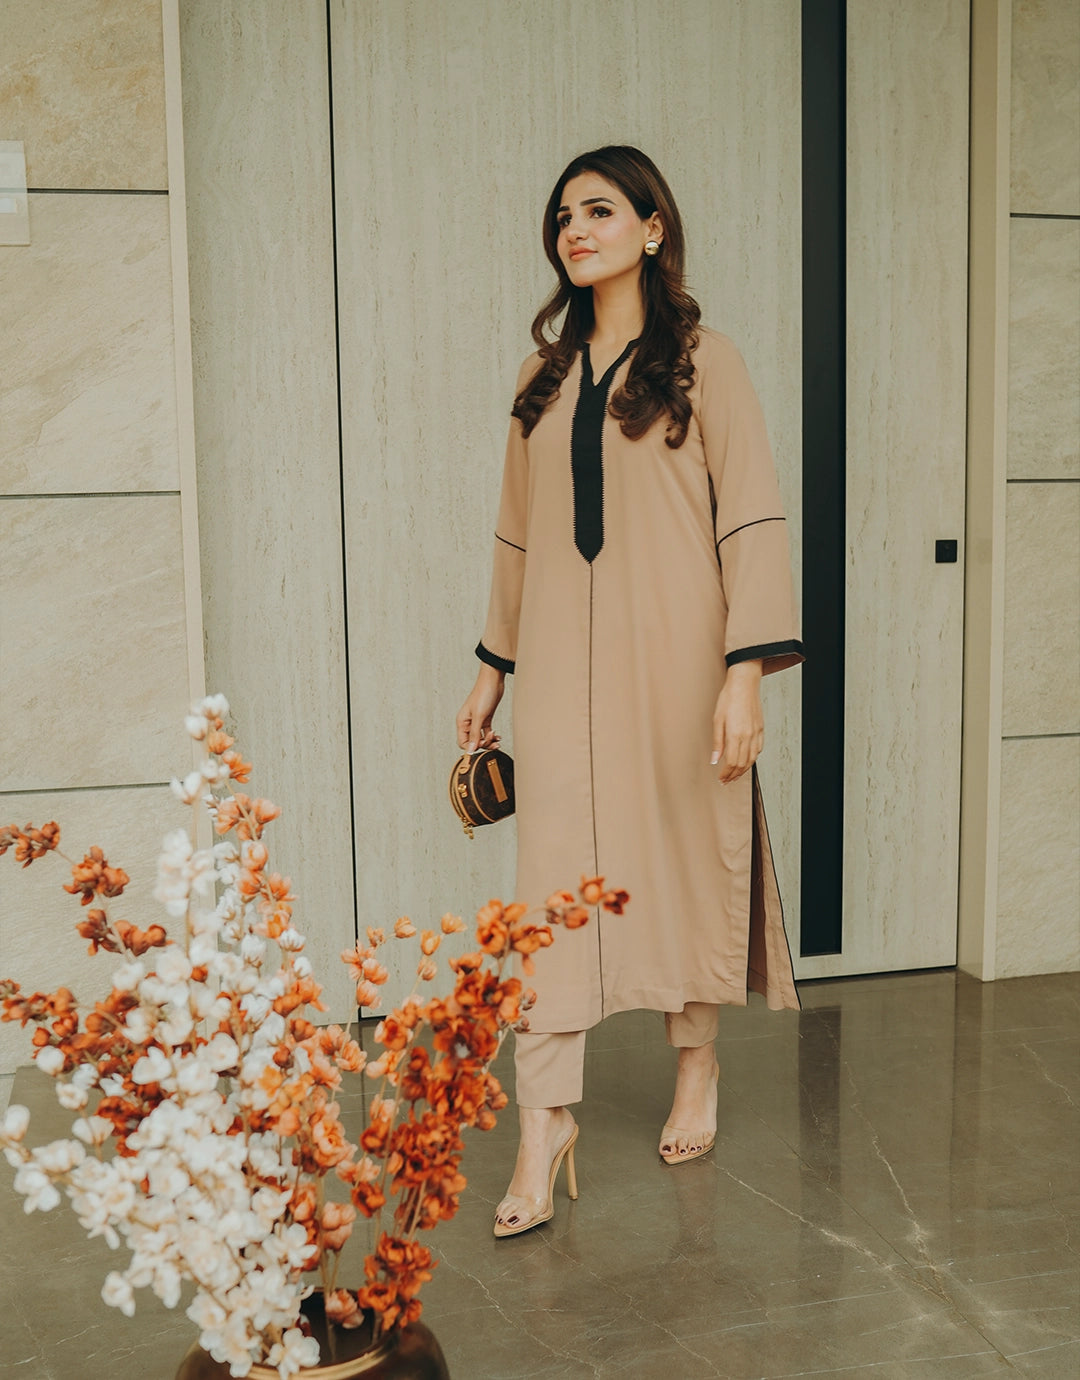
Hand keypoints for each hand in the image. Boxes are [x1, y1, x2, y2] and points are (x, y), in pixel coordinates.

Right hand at [456, 665, 505, 752]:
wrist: (493, 681)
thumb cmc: (483, 694)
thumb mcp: (479, 716)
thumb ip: (475, 734)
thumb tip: (470, 749)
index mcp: (462, 722)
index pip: (462, 742)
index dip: (471, 747)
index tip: (481, 747)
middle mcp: (468, 723)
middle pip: (473, 742)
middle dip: (483, 744)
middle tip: (491, 741)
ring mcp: (477, 721)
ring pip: (481, 738)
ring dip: (489, 741)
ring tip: (496, 739)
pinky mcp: (486, 718)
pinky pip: (487, 732)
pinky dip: (492, 736)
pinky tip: (498, 736)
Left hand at [711, 661, 763, 783]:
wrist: (744, 684)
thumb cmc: (729, 698)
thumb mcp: (717, 720)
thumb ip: (717, 742)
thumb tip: (715, 759)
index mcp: (736, 735)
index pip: (732, 762)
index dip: (726, 774)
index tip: (721, 779)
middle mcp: (748, 736)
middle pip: (742, 764)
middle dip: (734, 775)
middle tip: (726, 781)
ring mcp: (756, 733)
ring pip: (752, 759)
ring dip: (743, 770)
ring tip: (735, 775)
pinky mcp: (760, 729)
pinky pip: (758, 749)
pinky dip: (752, 759)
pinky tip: (746, 761)